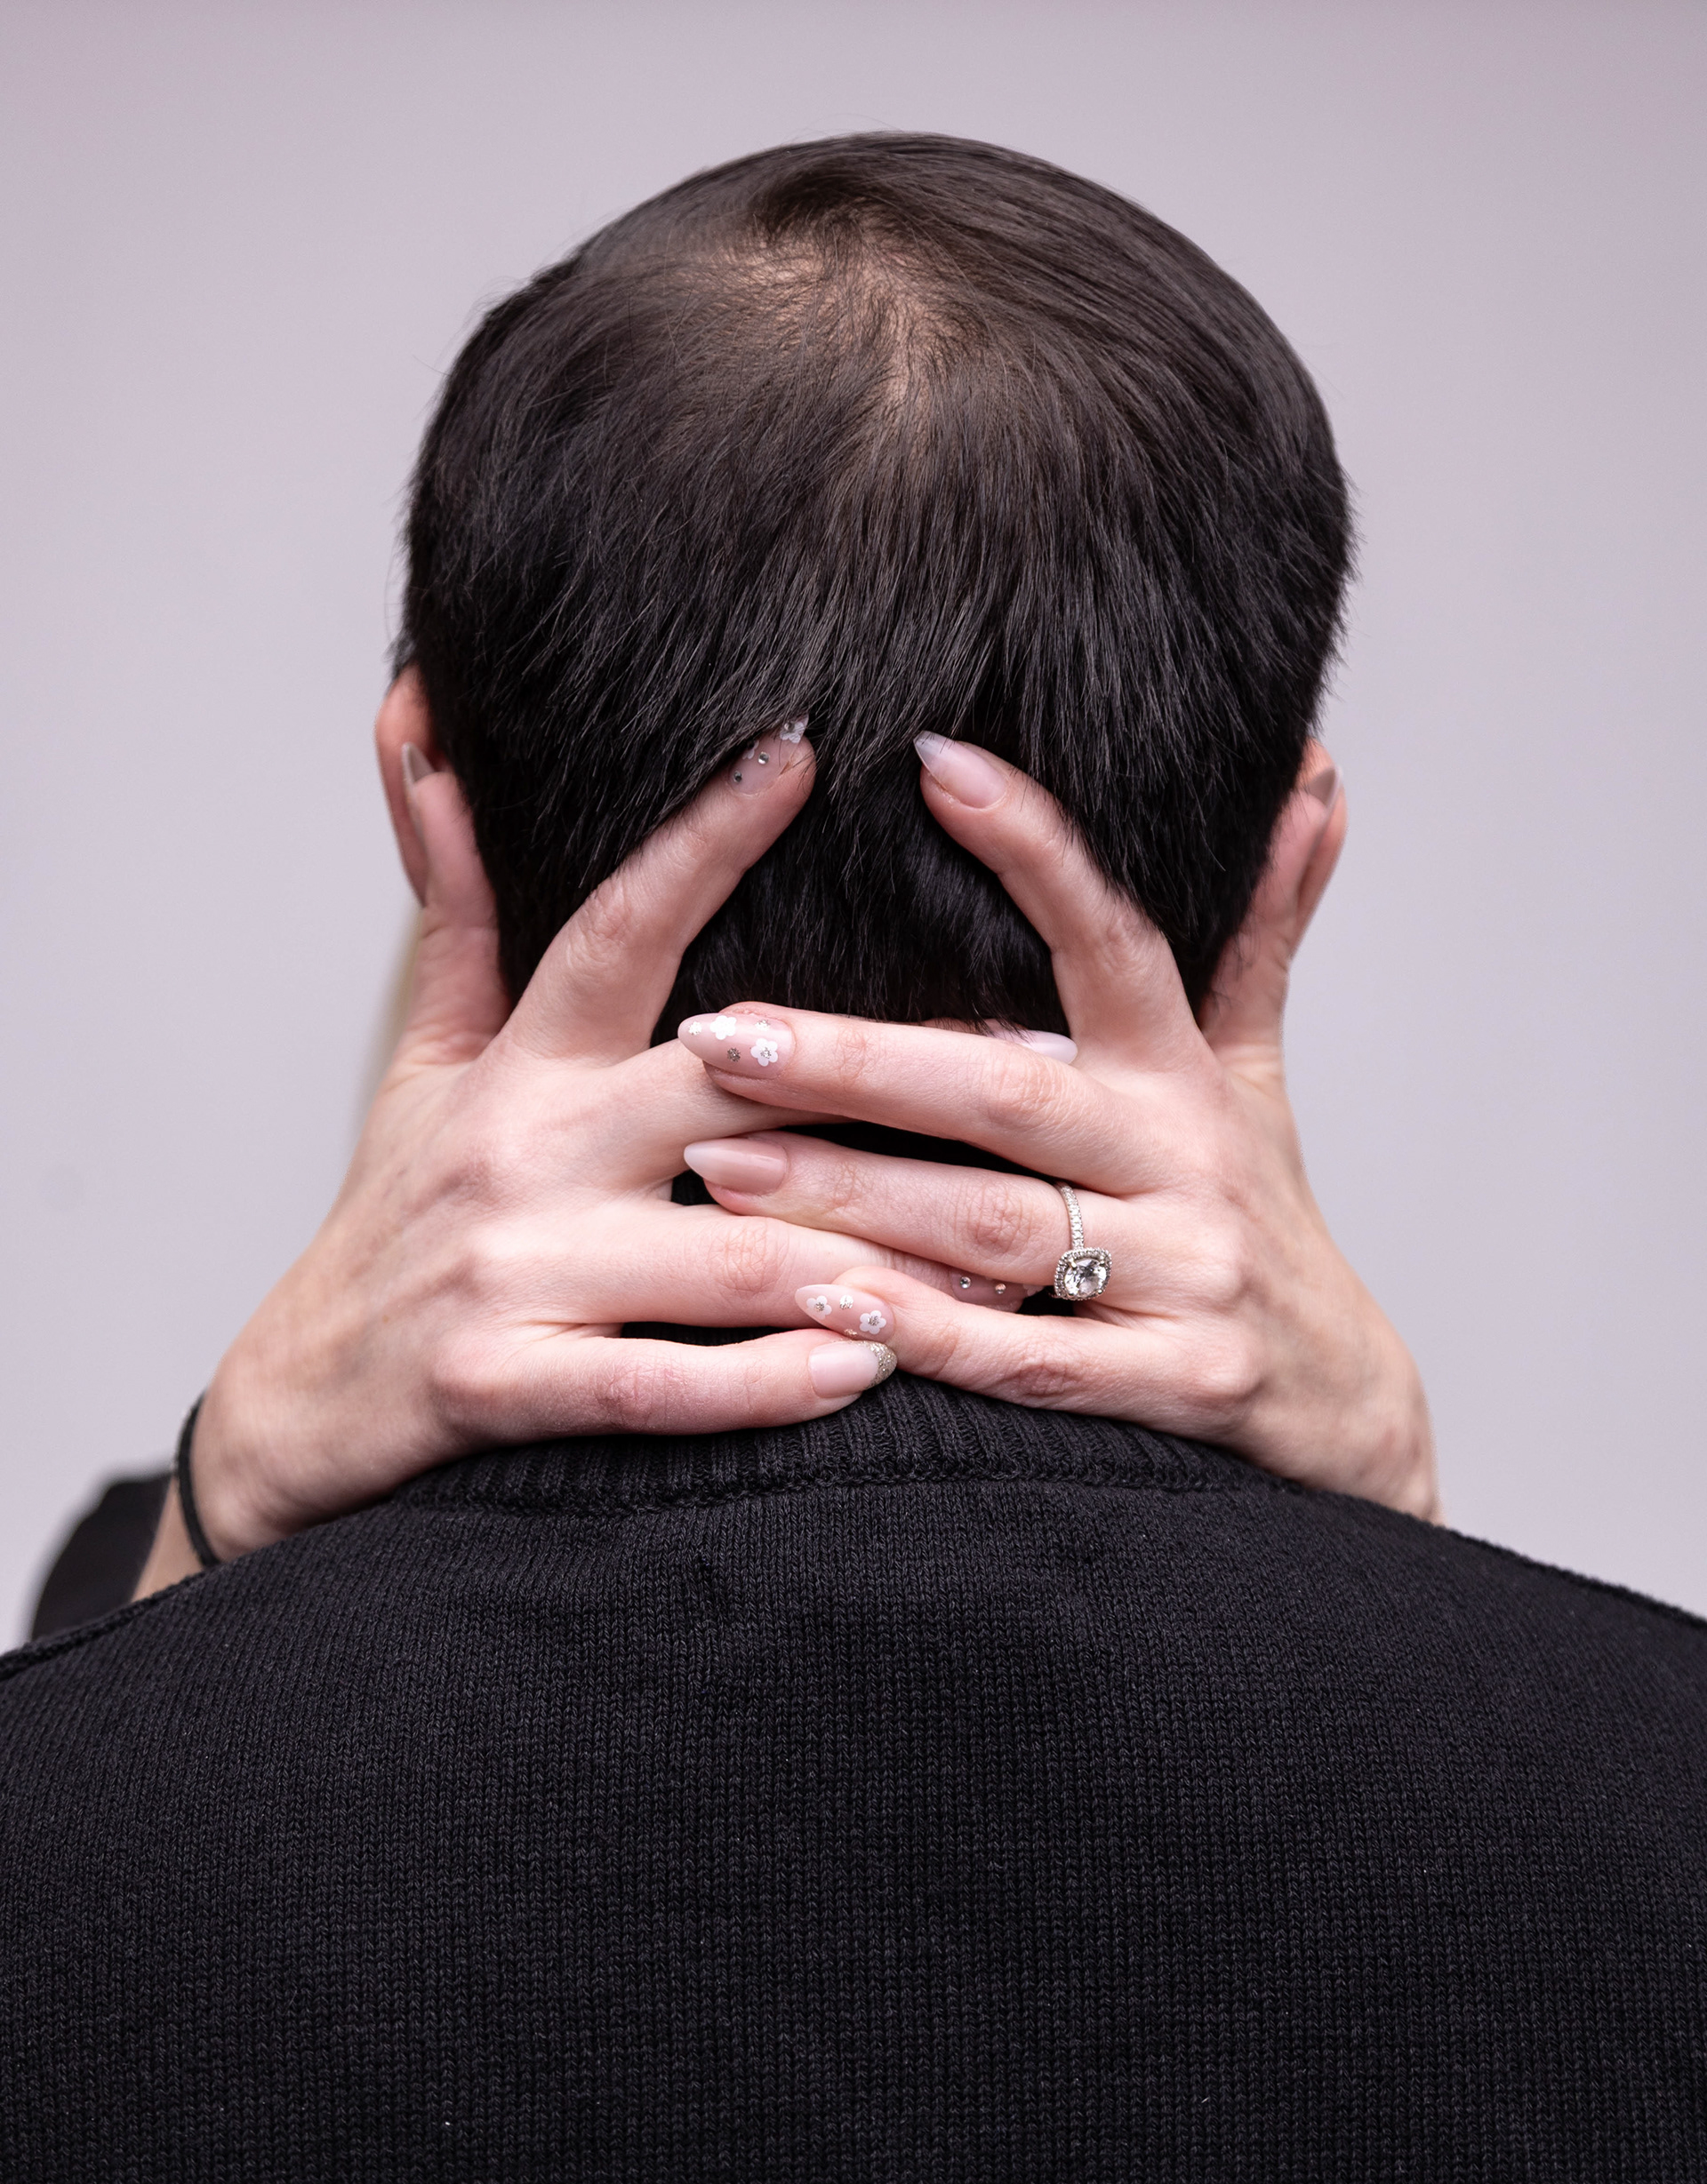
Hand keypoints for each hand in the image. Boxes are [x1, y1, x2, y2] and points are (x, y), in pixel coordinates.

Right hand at [136, 716, 971, 1594]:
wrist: (303, 1401)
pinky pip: (662, 1381)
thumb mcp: (425, 1060)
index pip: (618, 928)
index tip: (800, 753)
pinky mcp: (503, 1386)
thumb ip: (459, 910)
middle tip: (1032, 1070)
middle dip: (881, 1078)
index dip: (704, 837)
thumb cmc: (394, 1219)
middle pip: (725, 1086)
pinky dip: (769, 1380)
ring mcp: (512, 1269)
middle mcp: (522, 1150)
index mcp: (520, 1064)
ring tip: (997, 1258)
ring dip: (869, 1252)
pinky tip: (867, 1366)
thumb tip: (424, 730)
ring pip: (723, 1248)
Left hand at [674, 734, 1437, 1521]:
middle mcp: (1185, 1162)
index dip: (1036, 849)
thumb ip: (1258, 928)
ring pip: (994, 1228)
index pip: (1114, 939)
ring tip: (718, 1164)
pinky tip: (820, 1305)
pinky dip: (926, 1335)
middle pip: (1007, 1093)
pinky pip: (1028, 1359)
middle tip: (718, 1035)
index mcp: (1183, 1074)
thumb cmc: (1258, 1216)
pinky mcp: (1176, 1383)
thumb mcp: (1255, 1071)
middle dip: (854, 1062)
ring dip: (850, 1195)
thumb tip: (1308, 775)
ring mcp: (1187, 1276)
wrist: (1338, 1401)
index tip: (933, 762)